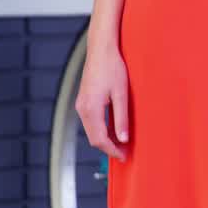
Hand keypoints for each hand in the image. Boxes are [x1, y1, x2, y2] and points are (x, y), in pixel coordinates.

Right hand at [75, 32, 129, 160]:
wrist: (101, 49)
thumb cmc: (113, 68)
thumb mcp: (122, 94)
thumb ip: (121, 118)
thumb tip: (123, 139)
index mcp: (91, 109)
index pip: (100, 139)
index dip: (112, 151)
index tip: (124, 157)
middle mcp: (82, 109)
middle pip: (93, 138)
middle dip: (108, 148)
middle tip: (125, 154)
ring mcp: (81, 105)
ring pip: (91, 131)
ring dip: (105, 140)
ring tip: (122, 144)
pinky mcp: (84, 101)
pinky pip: (91, 122)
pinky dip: (101, 130)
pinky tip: (114, 130)